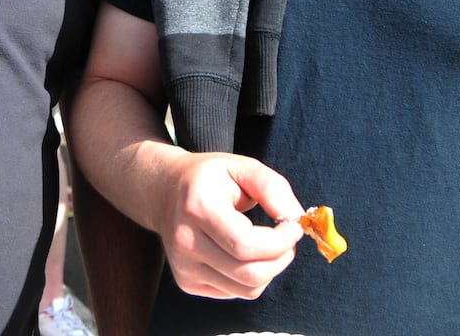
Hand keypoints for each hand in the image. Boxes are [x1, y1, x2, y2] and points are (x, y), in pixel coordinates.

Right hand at [151, 151, 304, 299]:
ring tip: (270, 245)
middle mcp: (185, 241)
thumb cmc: (209, 178)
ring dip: (270, 270)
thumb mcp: (241, 167)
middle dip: (281, 258)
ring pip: (246, 289)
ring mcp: (184, 267)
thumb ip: (272, 187)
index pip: (245, 243)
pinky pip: (235, 293)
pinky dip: (252, 278)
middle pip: (249, 273)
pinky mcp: (187, 283)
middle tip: (289, 239)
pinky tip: (245, 254)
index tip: (294, 226)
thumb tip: (296, 218)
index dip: (280, 241)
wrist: (164, 192)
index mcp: (197, 207)